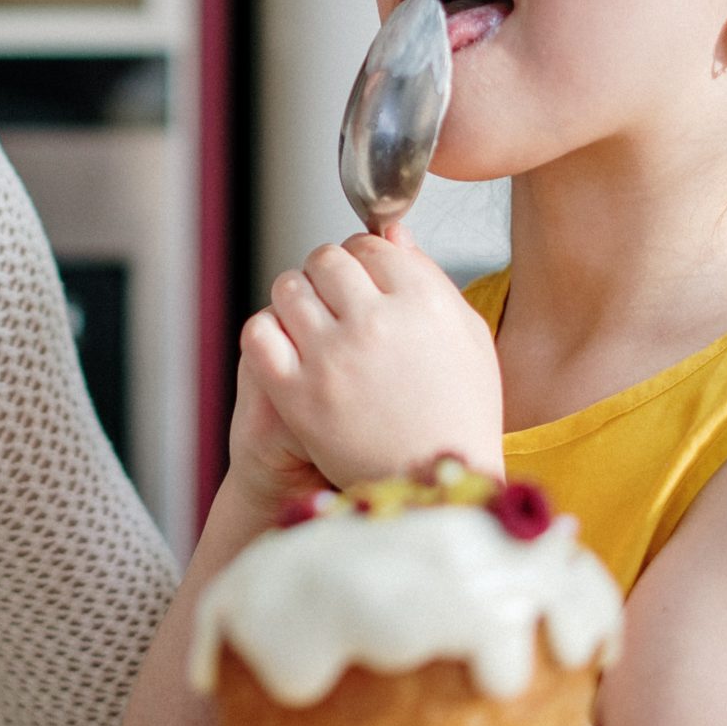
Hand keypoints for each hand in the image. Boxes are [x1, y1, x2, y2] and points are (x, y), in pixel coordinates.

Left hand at [235, 229, 503, 489]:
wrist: (435, 492)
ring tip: (311, 326)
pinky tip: (288, 349)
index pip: (372, 246)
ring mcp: (333, 359)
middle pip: (327, 259)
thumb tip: (391, 232)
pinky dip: (268, 333)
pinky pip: (259, 334)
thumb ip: (429, 277)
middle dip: (328, 273)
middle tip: (334, 302)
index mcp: (424, 303)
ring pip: (288, 288)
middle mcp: (376, 322)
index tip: (362, 278)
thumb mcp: (467, 338)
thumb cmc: (458, 414)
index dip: (363, 257)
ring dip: (296, 298)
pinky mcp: (297, 395)